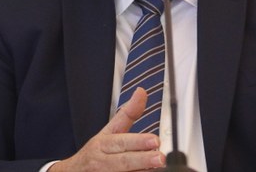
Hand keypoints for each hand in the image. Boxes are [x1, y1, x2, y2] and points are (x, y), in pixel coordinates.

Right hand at [50, 87, 165, 170]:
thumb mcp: (108, 131)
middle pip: (123, 160)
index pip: (121, 141)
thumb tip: (141, 92)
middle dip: (142, 159)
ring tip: (156, 167)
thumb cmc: (96, 152)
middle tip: (159, 157)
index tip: (154, 140)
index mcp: (102, 143)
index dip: (137, 141)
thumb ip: (127, 114)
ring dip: (140, 171)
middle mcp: (101, 160)